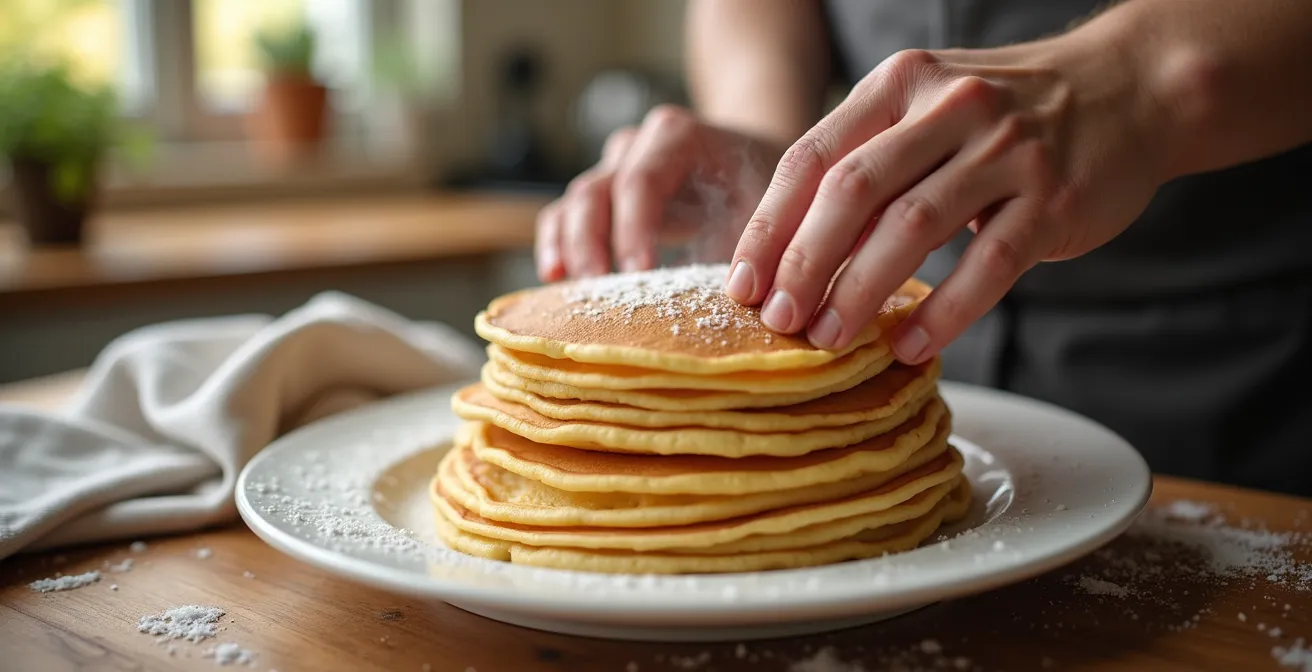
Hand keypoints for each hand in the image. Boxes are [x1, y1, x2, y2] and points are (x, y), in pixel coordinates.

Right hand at [536, 105, 783, 281]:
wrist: (754, 170)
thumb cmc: (763, 192)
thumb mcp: (770, 210)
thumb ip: (751, 244)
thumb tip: (738, 295)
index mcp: (679, 137)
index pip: (642, 180)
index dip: (634, 228)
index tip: (641, 273)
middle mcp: (637, 147)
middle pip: (597, 190)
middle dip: (592, 242)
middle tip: (600, 287)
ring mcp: (613, 170)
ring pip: (574, 203)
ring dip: (569, 247)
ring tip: (572, 289)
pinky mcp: (602, 199)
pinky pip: (564, 216)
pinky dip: (557, 244)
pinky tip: (555, 276)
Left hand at [724, 41, 1169, 361]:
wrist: (1130, 90)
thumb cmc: (1006, 117)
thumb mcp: (927, 111)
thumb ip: (867, 163)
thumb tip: (791, 255)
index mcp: (899, 85)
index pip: (812, 157)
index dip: (770, 226)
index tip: (742, 284)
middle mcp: (948, 108)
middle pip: (853, 191)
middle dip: (804, 263)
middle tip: (778, 321)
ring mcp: (1006, 151)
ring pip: (913, 228)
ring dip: (861, 292)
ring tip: (828, 341)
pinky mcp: (1053, 199)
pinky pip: (987, 265)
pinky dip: (943, 313)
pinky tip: (908, 347)